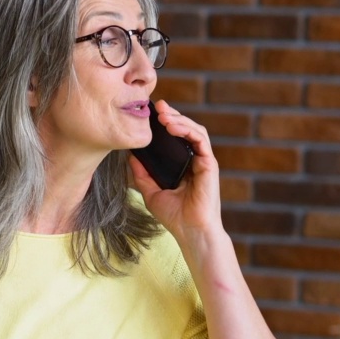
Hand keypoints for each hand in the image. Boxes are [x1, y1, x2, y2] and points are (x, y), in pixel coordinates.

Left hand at [129, 99, 222, 240]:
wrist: (190, 231)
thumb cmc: (174, 216)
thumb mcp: (151, 192)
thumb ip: (142, 174)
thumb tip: (130, 156)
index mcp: (181, 165)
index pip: (174, 138)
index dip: (164, 124)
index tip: (149, 114)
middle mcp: (193, 160)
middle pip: (185, 129)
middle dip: (171, 115)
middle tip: (155, 106)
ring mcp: (202, 161)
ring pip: (194, 130)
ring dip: (179, 118)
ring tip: (163, 114)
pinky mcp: (209, 163)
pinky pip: (200, 139)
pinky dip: (187, 129)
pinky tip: (172, 126)